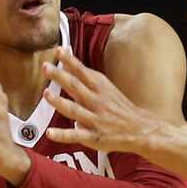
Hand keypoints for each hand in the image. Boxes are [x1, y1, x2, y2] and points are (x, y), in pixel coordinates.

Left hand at [41, 48, 160, 153]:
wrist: (141, 129)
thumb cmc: (120, 108)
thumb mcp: (107, 88)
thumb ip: (87, 78)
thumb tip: (68, 63)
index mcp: (100, 88)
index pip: (83, 71)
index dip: (70, 61)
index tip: (58, 50)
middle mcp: (97, 101)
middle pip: (76, 86)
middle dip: (60, 76)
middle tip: (45, 67)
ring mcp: (95, 119)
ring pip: (74, 109)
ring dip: (59, 102)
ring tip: (46, 94)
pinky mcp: (94, 137)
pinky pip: (76, 135)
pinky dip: (63, 135)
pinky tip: (50, 133)